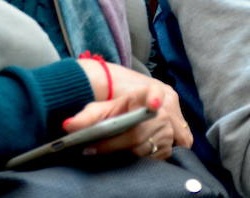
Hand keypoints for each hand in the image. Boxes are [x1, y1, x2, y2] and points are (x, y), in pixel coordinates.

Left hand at [68, 60, 192, 160]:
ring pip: (152, 146)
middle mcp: (166, 107)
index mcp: (148, 91)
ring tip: (114, 152)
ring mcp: (175, 124)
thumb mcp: (103, 107)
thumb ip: (87, 116)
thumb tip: (68, 126)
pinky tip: (134, 156)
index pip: (152, 93)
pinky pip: (165, 154)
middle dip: (116, 144)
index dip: (153, 98)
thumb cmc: (119, 107)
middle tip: (93, 150)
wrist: (139, 108)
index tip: (153, 104)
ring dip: (132, 153)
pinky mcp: (181, 139)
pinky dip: (148, 158)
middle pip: (140, 132)